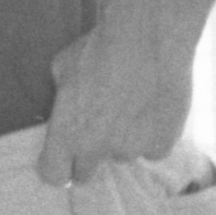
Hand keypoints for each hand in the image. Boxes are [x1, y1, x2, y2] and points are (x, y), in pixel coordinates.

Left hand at [38, 0, 194, 186]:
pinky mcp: (161, 145)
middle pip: (86, 173)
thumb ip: (61, 100)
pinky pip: (152, 150)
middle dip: (87, 157)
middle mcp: (96, 148)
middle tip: (97, 130)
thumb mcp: (62, 70)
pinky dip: (151, 136)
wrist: (147, 39)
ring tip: (130, 106)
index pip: (54, 175)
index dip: (57, 167)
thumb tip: (63, 108)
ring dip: (123, 141)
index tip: (62, 158)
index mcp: (66, 134)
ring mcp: (131, 150)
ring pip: (122, 156)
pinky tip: (152, 109)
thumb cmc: (99, 49)